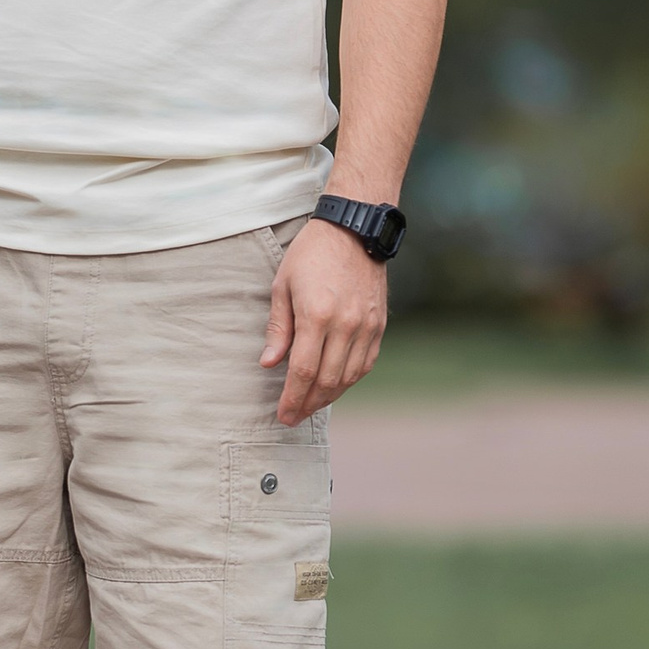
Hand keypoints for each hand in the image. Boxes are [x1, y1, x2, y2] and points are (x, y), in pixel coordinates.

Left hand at [263, 219, 388, 422]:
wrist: (354, 230)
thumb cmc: (310, 255)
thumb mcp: (282, 286)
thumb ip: (278, 329)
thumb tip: (269, 365)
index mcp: (317, 315)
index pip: (303, 370)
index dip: (292, 397)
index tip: (283, 414)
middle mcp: (346, 325)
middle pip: (327, 379)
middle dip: (308, 403)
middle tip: (293, 417)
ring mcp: (367, 326)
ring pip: (349, 376)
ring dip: (330, 396)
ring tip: (311, 405)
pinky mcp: (379, 324)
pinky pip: (366, 363)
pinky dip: (349, 379)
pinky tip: (335, 386)